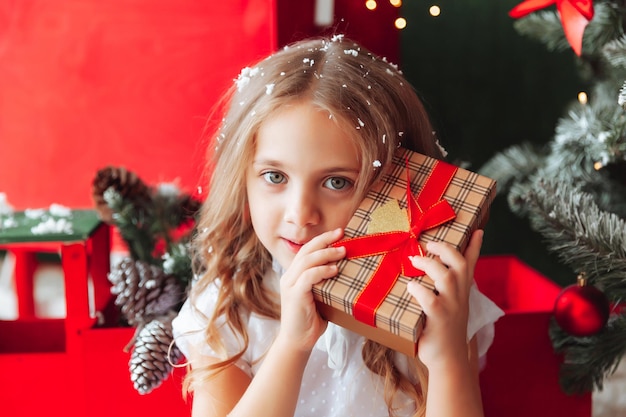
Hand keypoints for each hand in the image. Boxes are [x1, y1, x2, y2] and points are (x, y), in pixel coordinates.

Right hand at [277, 228, 345, 351]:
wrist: (298, 342)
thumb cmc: (311, 321)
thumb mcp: (320, 297)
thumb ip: (326, 283)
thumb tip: (345, 271)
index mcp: (294, 275)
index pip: (306, 251)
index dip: (321, 240)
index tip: (338, 233)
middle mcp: (289, 277)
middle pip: (306, 251)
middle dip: (324, 240)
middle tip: (341, 233)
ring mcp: (290, 285)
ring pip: (307, 261)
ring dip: (326, 253)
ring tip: (342, 251)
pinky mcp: (294, 295)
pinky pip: (308, 277)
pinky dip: (322, 271)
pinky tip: (334, 270)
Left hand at [406, 230, 482, 369]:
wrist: (448, 361)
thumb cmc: (443, 332)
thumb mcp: (449, 307)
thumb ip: (443, 291)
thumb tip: (427, 275)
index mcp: (463, 292)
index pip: (471, 264)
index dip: (474, 246)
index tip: (477, 230)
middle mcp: (460, 297)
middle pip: (460, 265)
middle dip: (447, 250)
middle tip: (430, 245)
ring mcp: (451, 307)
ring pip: (446, 277)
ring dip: (430, 265)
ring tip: (414, 260)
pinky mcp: (439, 319)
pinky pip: (430, 299)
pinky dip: (419, 290)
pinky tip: (411, 286)